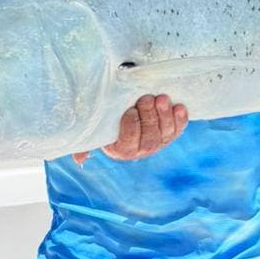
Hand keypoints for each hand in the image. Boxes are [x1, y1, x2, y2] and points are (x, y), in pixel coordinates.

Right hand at [72, 93, 187, 165]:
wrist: (127, 106)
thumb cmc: (107, 118)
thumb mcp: (94, 129)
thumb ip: (84, 143)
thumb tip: (79, 160)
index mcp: (121, 150)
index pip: (128, 143)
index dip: (131, 128)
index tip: (130, 111)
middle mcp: (142, 149)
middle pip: (150, 138)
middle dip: (149, 117)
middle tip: (146, 98)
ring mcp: (159, 141)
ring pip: (165, 133)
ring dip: (165, 115)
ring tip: (161, 98)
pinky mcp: (172, 132)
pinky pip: (178, 128)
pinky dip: (180, 118)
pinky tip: (178, 106)